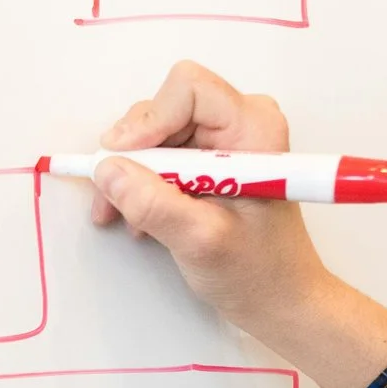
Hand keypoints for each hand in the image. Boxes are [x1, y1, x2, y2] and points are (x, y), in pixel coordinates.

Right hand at [90, 60, 386, 387]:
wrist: (279, 297)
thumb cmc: (257, 271)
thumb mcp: (200, 240)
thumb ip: (153, 204)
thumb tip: (107, 171)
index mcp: (254, 129)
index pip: (188, 90)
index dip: (147, 122)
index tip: (120, 162)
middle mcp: (241, 123)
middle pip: (165, 109)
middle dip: (132, 153)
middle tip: (113, 197)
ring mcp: (224, 140)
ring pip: (155, 132)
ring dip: (130, 172)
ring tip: (126, 214)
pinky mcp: (209, 158)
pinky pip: (161, 152)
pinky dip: (140, 181)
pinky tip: (138, 214)